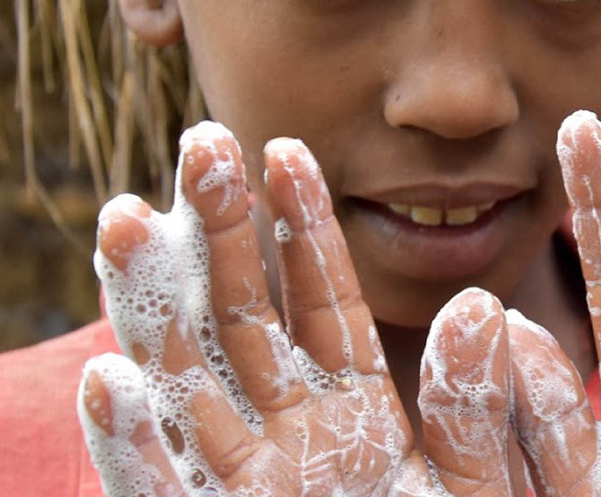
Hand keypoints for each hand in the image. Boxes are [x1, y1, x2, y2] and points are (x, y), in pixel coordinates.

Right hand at [77, 122, 521, 496]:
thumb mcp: (495, 496)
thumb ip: (488, 414)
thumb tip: (484, 308)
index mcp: (357, 429)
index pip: (323, 309)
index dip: (299, 228)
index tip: (283, 147)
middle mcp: (288, 454)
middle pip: (243, 325)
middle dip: (217, 236)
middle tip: (199, 140)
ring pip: (186, 391)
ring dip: (152, 309)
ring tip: (121, 216)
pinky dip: (132, 448)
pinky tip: (106, 381)